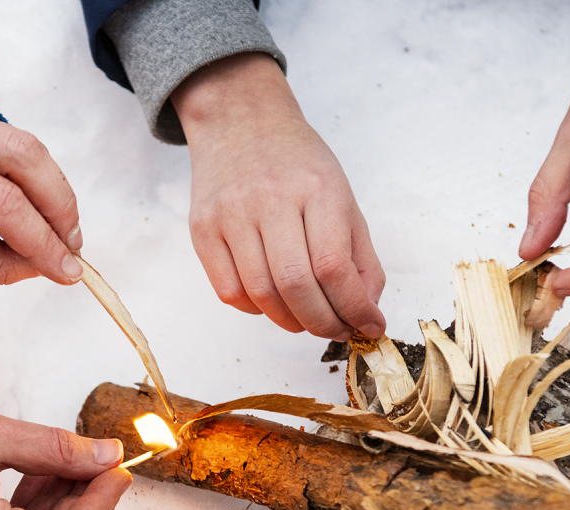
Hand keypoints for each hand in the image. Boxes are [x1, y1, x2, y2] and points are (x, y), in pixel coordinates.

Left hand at [0, 116, 84, 285]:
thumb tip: (39, 266)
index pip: (3, 204)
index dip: (43, 240)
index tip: (68, 272)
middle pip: (24, 156)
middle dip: (59, 203)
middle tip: (72, 246)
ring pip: (22, 142)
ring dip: (51, 186)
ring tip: (61, 231)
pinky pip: (6, 141)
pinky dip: (30, 174)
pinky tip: (34, 208)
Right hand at [171, 53, 385, 340]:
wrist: (239, 119)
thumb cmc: (296, 163)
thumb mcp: (341, 196)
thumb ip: (359, 256)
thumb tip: (366, 311)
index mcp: (317, 189)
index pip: (334, 266)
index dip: (354, 308)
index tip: (367, 325)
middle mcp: (270, 199)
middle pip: (296, 286)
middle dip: (323, 323)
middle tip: (336, 331)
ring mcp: (230, 214)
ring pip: (261, 295)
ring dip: (290, 321)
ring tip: (306, 320)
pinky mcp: (202, 228)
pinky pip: (229, 291)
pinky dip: (255, 309)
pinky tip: (271, 301)